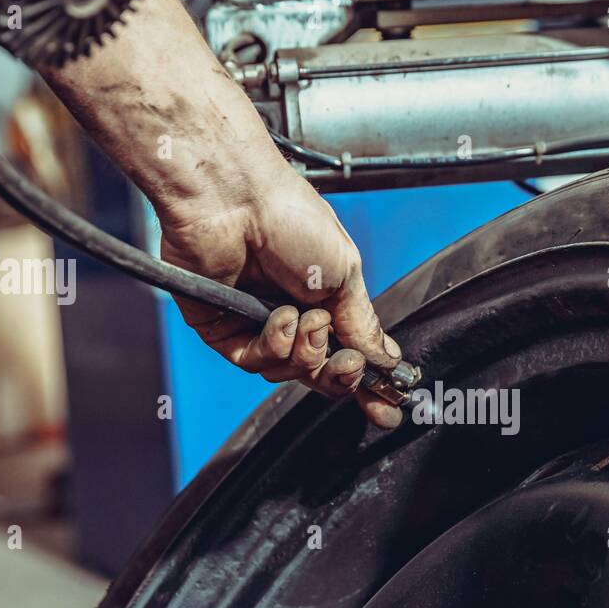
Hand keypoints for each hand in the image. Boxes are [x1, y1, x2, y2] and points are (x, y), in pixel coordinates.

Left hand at [160, 167, 403, 428]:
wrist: (236, 197)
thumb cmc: (290, 216)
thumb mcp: (345, 274)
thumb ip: (362, 324)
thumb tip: (386, 359)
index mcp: (324, 302)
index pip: (347, 357)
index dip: (367, 387)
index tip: (388, 410)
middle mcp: (290, 317)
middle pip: (319, 376)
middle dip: (338, 375)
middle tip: (348, 363)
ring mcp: (254, 325)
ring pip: (287, 373)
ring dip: (304, 352)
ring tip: (306, 318)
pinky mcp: (220, 328)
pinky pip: (253, 361)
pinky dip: (273, 345)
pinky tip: (279, 317)